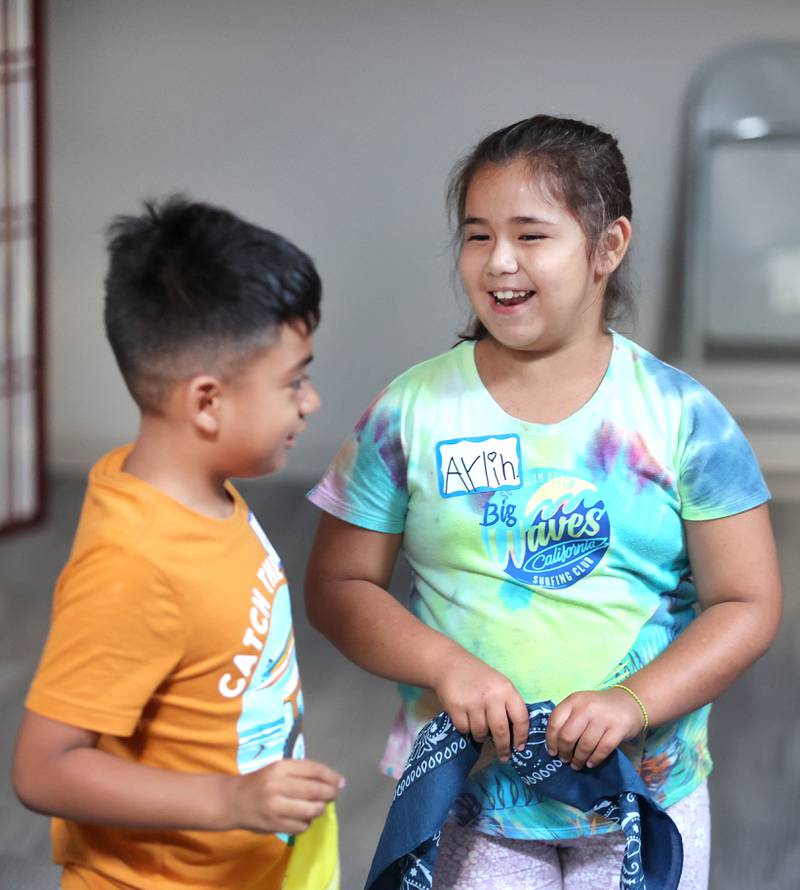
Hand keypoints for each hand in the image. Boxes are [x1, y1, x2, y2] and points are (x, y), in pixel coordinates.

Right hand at [226, 758, 344, 833]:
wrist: (233, 801)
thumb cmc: (260, 782)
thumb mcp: (278, 769)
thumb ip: (300, 773)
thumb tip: (329, 781)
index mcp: (280, 767)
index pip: (313, 770)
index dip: (331, 776)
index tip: (341, 782)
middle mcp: (278, 785)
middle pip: (315, 790)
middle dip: (329, 794)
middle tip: (333, 795)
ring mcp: (276, 807)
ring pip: (310, 810)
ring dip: (320, 809)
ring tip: (318, 807)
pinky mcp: (274, 825)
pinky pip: (301, 826)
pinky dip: (307, 823)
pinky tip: (304, 818)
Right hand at [430, 647, 528, 761]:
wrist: (449, 664)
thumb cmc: (479, 677)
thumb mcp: (499, 685)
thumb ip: (507, 705)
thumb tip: (515, 736)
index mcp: (506, 689)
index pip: (521, 718)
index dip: (522, 736)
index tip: (520, 748)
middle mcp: (491, 696)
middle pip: (501, 731)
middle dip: (503, 747)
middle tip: (504, 756)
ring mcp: (473, 702)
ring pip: (481, 733)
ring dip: (481, 735)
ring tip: (480, 727)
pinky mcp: (456, 707)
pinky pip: (464, 729)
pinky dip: (466, 729)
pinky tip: (466, 719)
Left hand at [546, 687, 644, 770]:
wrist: (629, 702)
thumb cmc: (599, 708)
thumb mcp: (580, 705)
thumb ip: (568, 719)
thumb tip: (554, 745)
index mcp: (574, 700)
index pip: (555, 722)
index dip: (551, 740)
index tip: (552, 752)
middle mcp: (587, 707)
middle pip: (568, 736)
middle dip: (564, 752)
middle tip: (565, 760)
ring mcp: (604, 718)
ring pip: (585, 745)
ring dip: (578, 759)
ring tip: (576, 765)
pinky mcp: (619, 729)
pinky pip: (602, 750)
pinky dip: (594, 760)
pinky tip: (590, 763)